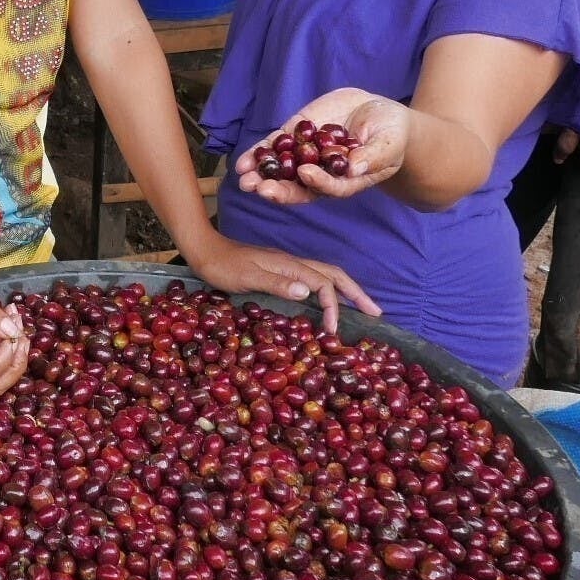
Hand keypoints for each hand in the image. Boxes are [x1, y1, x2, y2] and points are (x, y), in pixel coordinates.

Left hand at [185, 231, 380, 332]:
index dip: (333, 306)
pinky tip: (328, 301)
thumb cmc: (222, 266)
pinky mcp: (280, 271)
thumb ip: (275, 283)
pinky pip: (312, 278)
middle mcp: (292, 263)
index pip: (322, 284)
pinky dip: (328, 289)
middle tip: (376, 313)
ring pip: (325, 275)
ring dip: (346, 290)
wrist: (203, 250)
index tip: (332, 330)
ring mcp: (286, 266)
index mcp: (288, 264)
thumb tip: (307, 292)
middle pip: (333, 274)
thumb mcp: (246, 277)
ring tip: (362, 307)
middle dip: (356, 292)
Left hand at [233, 88, 408, 204]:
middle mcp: (322, 173)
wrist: (378, 115)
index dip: (317, 182)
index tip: (306, 173)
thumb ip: (373, 157)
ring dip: (260, 175)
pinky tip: (242, 161)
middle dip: (277, 189)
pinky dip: (259, 154)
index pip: (330, 187)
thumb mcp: (388, 144)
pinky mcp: (296, 136)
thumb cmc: (390, 135)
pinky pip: (275, 148)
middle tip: (258, 188)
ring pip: (281, 171)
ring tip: (243, 178)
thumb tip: (355, 167)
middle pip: (298, 187)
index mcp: (346, 181)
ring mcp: (307, 156)